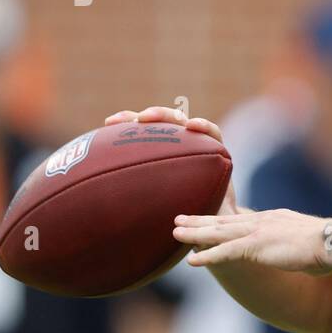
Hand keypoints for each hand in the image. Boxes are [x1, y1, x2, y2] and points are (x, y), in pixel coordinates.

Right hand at [104, 105, 238, 214]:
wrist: (198, 215)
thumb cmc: (212, 214)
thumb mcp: (221, 216)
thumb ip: (225, 214)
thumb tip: (225, 216)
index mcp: (213, 156)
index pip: (212, 134)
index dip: (203, 127)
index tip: (192, 126)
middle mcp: (192, 145)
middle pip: (179, 122)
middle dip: (162, 116)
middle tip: (144, 119)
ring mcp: (171, 145)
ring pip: (154, 125)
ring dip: (134, 118)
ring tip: (113, 121)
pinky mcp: (153, 148)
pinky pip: (138, 135)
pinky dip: (123, 130)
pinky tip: (106, 128)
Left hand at [173, 208, 331, 275]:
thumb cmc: (328, 246)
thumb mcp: (308, 243)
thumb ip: (297, 246)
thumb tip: (303, 256)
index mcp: (273, 220)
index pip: (241, 220)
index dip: (220, 220)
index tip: (205, 218)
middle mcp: (262, 222)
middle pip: (224, 221)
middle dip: (200, 220)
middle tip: (178, 219)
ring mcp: (258, 233)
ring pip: (218, 233)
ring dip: (195, 233)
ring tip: (175, 233)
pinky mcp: (256, 247)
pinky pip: (225, 252)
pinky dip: (207, 256)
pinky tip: (191, 262)